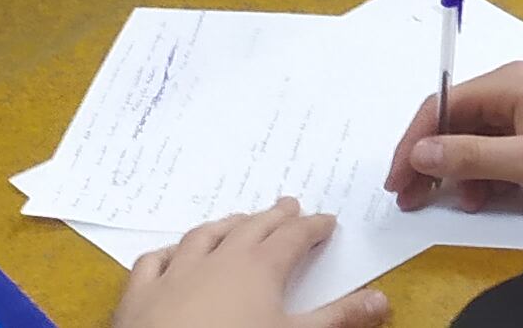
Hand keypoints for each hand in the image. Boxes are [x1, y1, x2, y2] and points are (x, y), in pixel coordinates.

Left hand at [110, 203, 385, 327]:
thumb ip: (339, 318)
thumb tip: (382, 300)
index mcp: (261, 267)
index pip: (295, 237)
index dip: (314, 227)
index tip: (327, 221)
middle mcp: (219, 259)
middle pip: (252, 228)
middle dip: (274, 217)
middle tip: (289, 205)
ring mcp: (176, 273)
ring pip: (203, 237)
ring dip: (225, 225)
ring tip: (238, 219)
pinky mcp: (140, 294)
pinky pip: (154, 261)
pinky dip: (168, 252)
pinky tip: (173, 252)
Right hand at [387, 59, 522, 213]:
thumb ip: (471, 157)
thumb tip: (419, 154)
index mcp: (509, 82)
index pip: (442, 105)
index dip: (413, 143)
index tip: (396, 181)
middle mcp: (516, 85)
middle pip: (458, 120)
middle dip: (434, 160)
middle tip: (412, 199)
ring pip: (479, 135)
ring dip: (462, 170)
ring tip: (458, 202)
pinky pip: (502, 143)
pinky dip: (488, 170)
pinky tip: (484, 196)